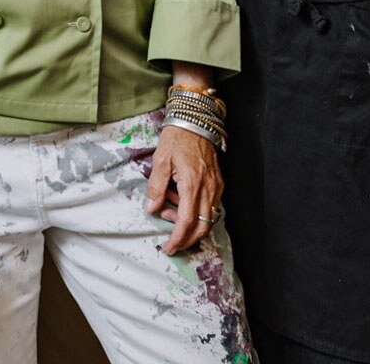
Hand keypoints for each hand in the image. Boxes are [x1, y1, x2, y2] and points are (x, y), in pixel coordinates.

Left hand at [145, 122, 222, 253]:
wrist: (196, 122)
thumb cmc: (177, 138)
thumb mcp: (160, 160)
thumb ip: (156, 186)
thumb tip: (151, 208)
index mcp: (192, 184)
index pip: (186, 221)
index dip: (178, 238)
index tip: (169, 248)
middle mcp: (208, 189)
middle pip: (202, 227)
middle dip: (186, 239)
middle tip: (171, 242)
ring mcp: (216, 187)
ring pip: (207, 219)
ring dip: (189, 223)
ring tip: (167, 207)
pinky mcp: (218, 184)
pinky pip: (210, 207)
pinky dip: (196, 211)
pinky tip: (179, 199)